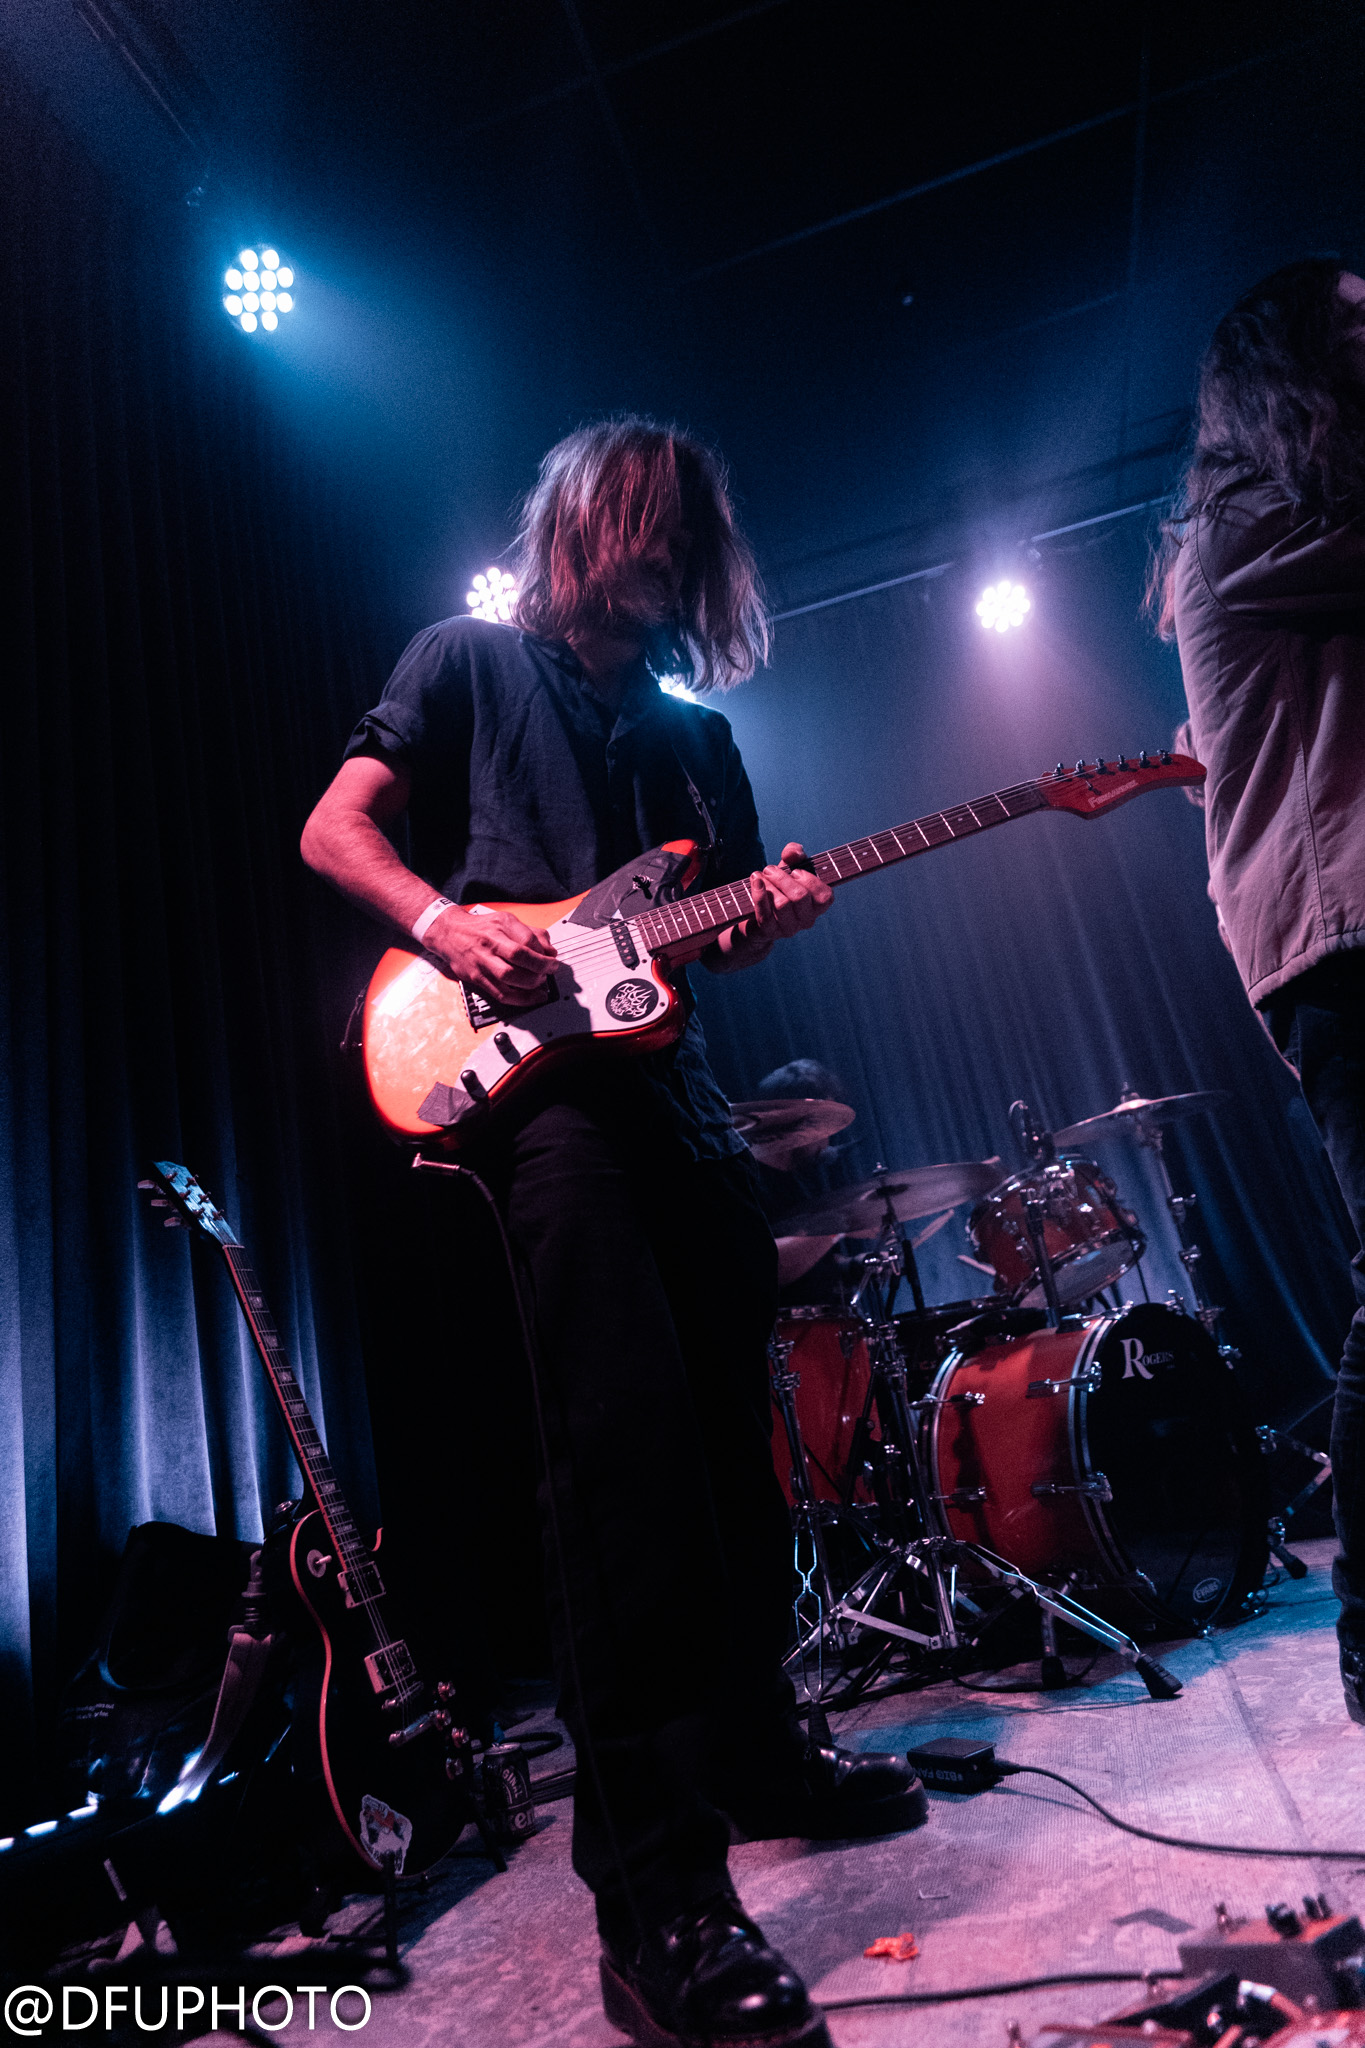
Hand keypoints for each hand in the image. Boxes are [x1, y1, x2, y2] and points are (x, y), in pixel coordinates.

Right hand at [423, 905, 557, 1005]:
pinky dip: (520, 999)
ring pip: (509, 977)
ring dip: (531, 984)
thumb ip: (532, 934)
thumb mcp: (507, 921)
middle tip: (549, 971)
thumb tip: (551, 951)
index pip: (527, 939)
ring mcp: (481, 961)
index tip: (551, 959)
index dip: (543, 952)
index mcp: (501, 925)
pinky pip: (500, 993)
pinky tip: (532, 998)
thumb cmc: (481, 928)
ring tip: (540, 983)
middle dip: (540, 968)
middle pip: (518, 956)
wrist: (449, 933)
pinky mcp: (476, 978)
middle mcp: (490, 942)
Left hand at [706, 844, 833, 972]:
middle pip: (800, 897)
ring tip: (759, 876)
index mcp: (817, 905)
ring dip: (768, 885)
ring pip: (782, 905)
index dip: (810, 880)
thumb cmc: (778, 886)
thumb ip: (794, 854)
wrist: (755, 909)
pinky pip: (765, 915)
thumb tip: (794, 853)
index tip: (795, 871)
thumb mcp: (788, 867)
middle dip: (782, 878)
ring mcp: (789, 928)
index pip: (825, 896)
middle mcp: (807, 920)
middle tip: (769, 869)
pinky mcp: (770, 932)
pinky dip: (759, 895)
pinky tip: (755, 883)